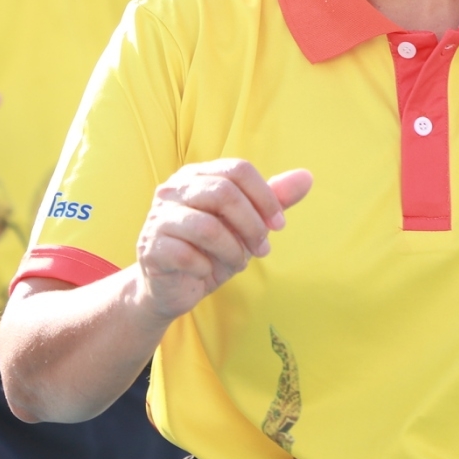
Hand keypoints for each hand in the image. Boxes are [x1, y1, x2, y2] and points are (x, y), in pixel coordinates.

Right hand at [131, 160, 311, 321]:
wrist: (172, 288)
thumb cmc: (210, 251)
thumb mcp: (246, 224)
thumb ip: (272, 200)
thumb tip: (307, 177)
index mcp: (197, 175)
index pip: (238, 169)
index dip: (265, 197)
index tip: (279, 225)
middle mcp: (173, 190)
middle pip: (224, 193)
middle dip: (252, 225)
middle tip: (261, 248)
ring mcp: (158, 218)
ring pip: (208, 227)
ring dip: (232, 250)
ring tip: (236, 262)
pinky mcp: (151, 248)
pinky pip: (188, 256)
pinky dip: (207, 268)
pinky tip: (206, 271)